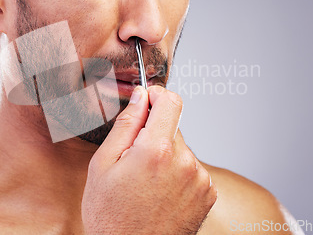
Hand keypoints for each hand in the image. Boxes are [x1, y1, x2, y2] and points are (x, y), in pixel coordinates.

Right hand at [82, 86, 216, 234]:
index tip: (146, 102)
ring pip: (181, 149)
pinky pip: (192, 168)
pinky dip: (178, 173)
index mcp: (157, 150)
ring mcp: (200, 179)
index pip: (170, 101)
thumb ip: (126, 124)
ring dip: (167, 156)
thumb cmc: (111, 216)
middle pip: (173, 127)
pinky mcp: (208, 193)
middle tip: (134, 161)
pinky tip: (161, 192)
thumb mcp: (103, 165)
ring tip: (147, 183)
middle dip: (154, 135)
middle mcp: (186, 162)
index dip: (156, 96)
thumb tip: (141, 96)